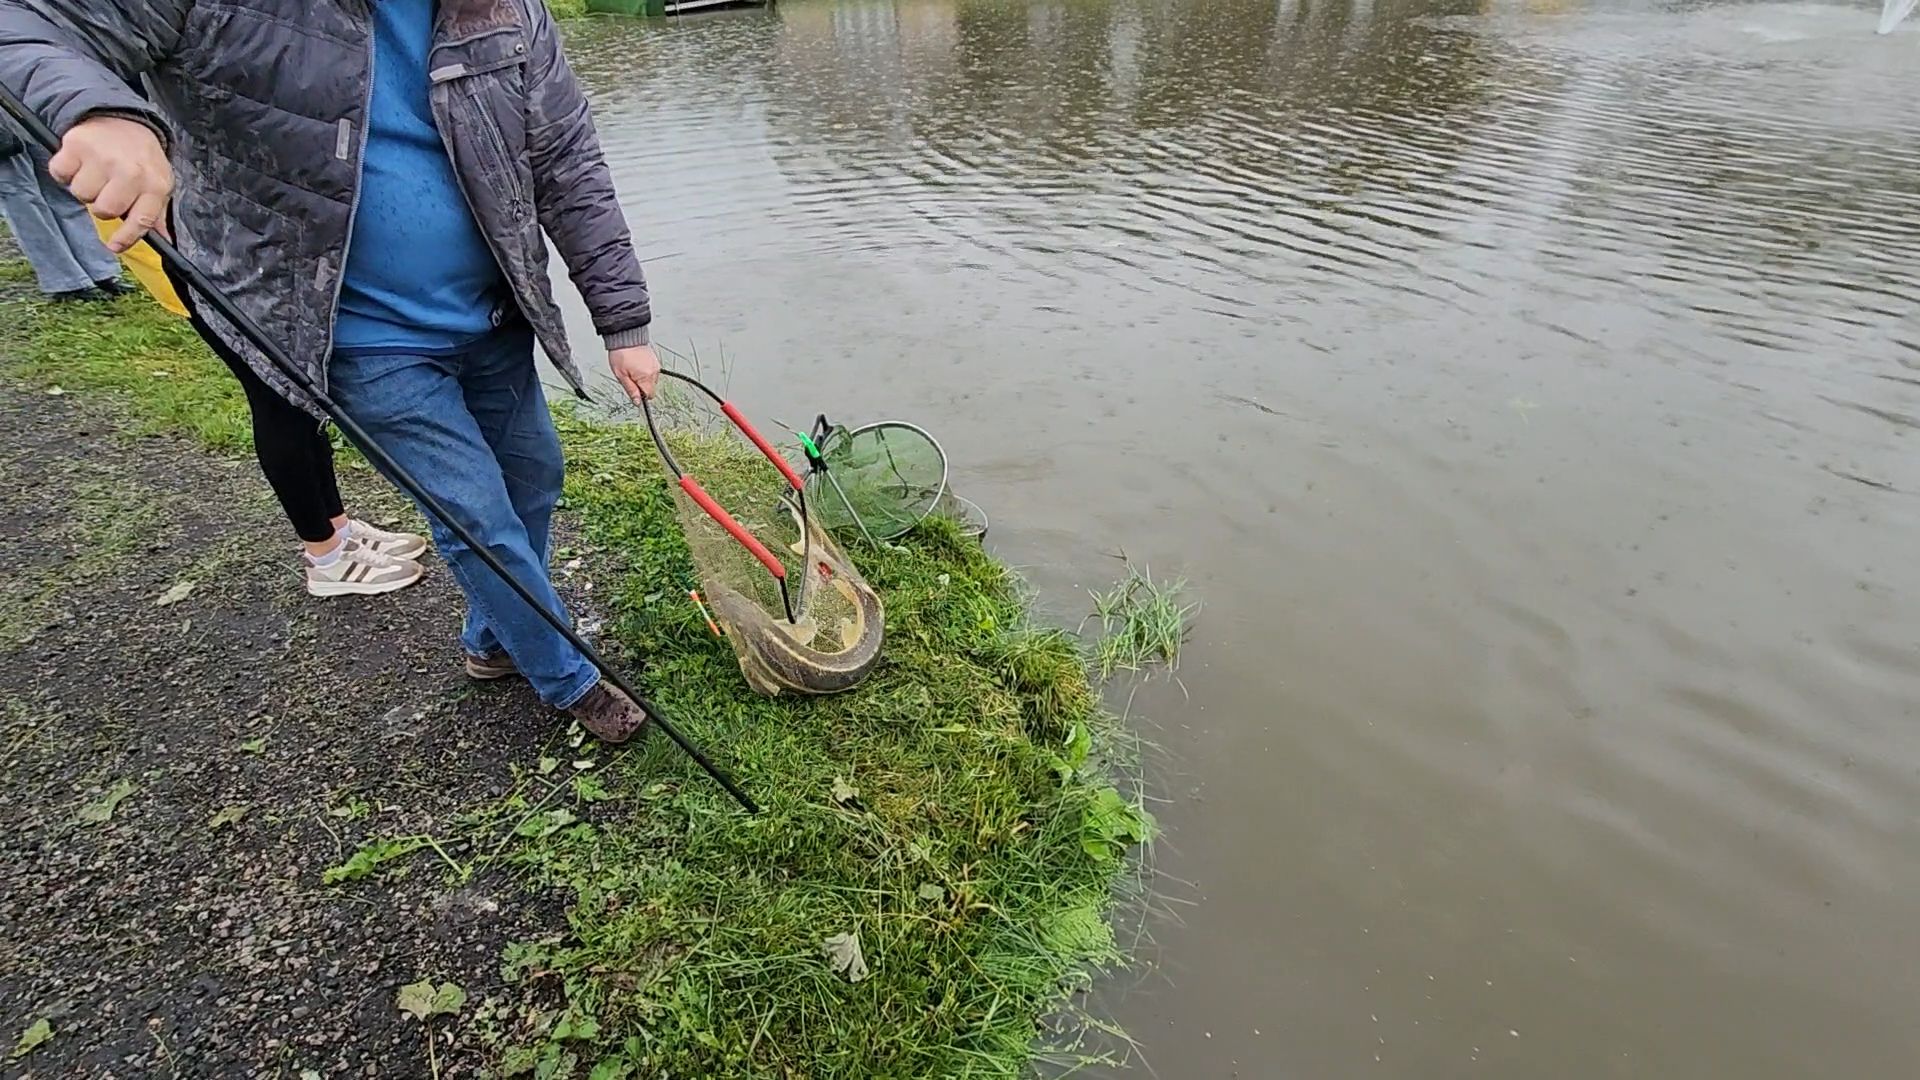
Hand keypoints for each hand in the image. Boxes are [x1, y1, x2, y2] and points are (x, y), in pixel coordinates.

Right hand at [49, 116, 172, 252]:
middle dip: (102, 205)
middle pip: (105, 210)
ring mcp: (103, 158)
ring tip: (95, 173)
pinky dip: (64, 171)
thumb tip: (164, 241)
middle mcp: (131, 172)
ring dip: (84, 187)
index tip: (114, 246)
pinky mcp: (77, 145)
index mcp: (155, 184)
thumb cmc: (140, 157)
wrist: (122, 118)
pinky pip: (60, 174)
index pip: (142, 221)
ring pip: (81, 194)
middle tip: (106, 190)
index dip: (126, 238)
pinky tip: (79, 163)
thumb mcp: (159, 182)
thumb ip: (156, 212)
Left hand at [609, 343, 660, 403]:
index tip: (634, 391)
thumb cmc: (621, 354)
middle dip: (641, 386)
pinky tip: (636, 365)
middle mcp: (654, 372)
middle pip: (651, 388)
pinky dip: (645, 371)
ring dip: (643, 379)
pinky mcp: (655, 360)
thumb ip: (631, 390)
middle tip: (630, 378)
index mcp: (646, 377)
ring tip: (632, 369)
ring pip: (651, 380)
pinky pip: (652, 372)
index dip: (641, 395)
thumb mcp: (621, 376)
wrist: (625, 337)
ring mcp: (656, 365)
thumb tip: (637, 401)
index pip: (649, 395)